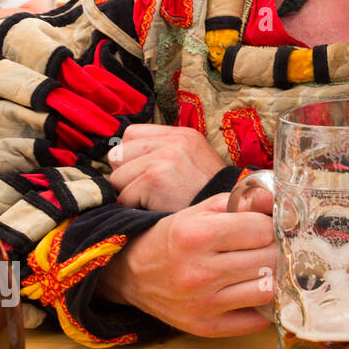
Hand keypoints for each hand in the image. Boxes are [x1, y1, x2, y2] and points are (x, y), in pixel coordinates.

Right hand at [96, 191, 275, 336]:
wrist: (131, 273)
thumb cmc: (173, 238)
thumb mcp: (201, 210)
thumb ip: (242, 201)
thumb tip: (277, 203)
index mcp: (197, 236)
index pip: (262, 230)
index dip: (270, 227)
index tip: (266, 228)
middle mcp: (199, 272)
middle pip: (269, 260)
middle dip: (276, 251)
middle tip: (270, 248)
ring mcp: (202, 304)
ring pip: (267, 291)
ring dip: (273, 278)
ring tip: (264, 269)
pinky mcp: (205, 327)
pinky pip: (256, 322)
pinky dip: (263, 308)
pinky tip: (253, 292)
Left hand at [109, 124, 227, 210]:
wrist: (231, 215)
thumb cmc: (208, 195)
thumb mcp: (194, 161)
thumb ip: (163, 152)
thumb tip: (119, 157)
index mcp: (182, 134)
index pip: (130, 134)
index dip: (132, 157)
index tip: (146, 174)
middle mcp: (173, 141)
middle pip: (118, 154)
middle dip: (127, 176)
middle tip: (151, 190)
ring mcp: (164, 158)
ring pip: (117, 177)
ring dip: (131, 194)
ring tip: (158, 200)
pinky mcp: (154, 179)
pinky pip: (124, 197)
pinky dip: (136, 209)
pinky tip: (158, 209)